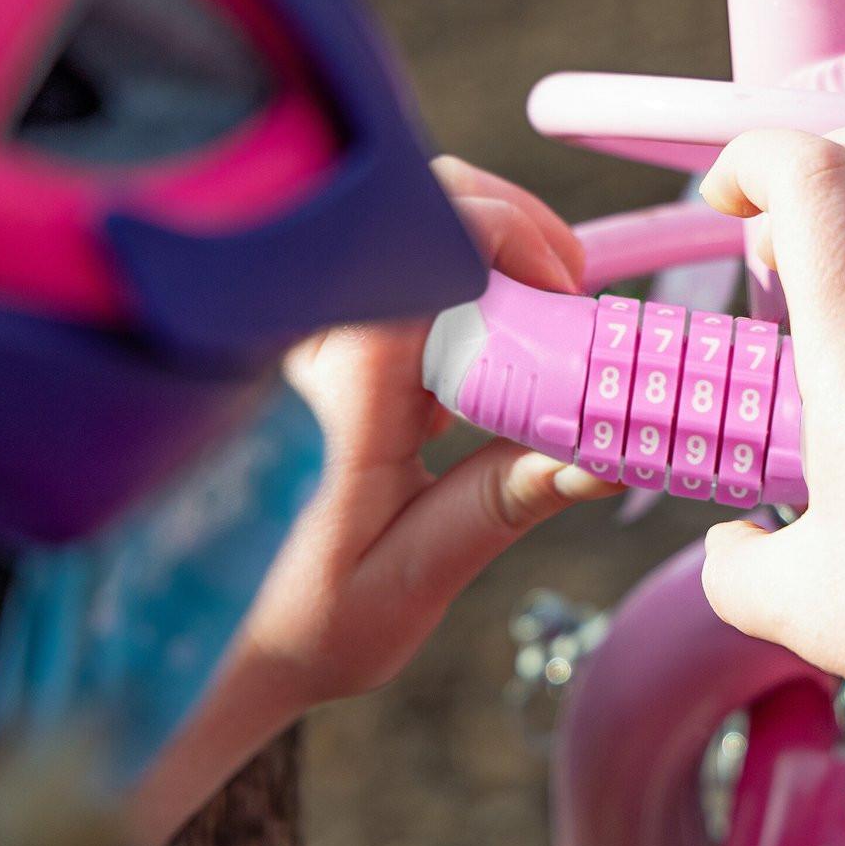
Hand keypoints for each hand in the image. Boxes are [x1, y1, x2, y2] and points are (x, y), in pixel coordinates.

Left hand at [130, 158, 615, 845]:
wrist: (245, 634)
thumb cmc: (324, 616)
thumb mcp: (423, 573)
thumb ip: (506, 503)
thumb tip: (599, 453)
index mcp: (344, 401)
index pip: (411, 263)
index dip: (496, 236)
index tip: (567, 287)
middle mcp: (319, 352)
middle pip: (408, 211)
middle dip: (503, 223)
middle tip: (570, 283)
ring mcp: (320, 341)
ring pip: (403, 221)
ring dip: (487, 240)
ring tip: (548, 296)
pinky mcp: (334, 345)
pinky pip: (402, 264)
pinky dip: (466, 267)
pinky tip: (503, 324)